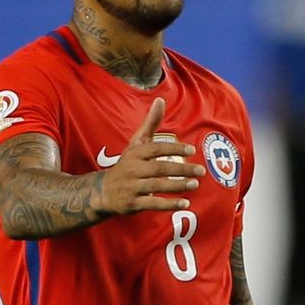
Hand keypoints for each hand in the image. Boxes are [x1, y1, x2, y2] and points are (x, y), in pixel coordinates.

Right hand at [89, 96, 202, 216]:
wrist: (103, 191)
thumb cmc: (127, 164)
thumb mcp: (136, 143)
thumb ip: (150, 123)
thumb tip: (160, 99)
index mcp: (135, 153)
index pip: (156, 149)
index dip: (174, 149)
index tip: (192, 150)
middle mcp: (132, 169)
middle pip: (160, 168)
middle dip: (182, 169)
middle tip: (201, 171)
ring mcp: (131, 187)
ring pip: (157, 186)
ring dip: (178, 186)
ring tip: (195, 184)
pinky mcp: (132, 203)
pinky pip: (152, 204)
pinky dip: (169, 204)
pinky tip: (185, 203)